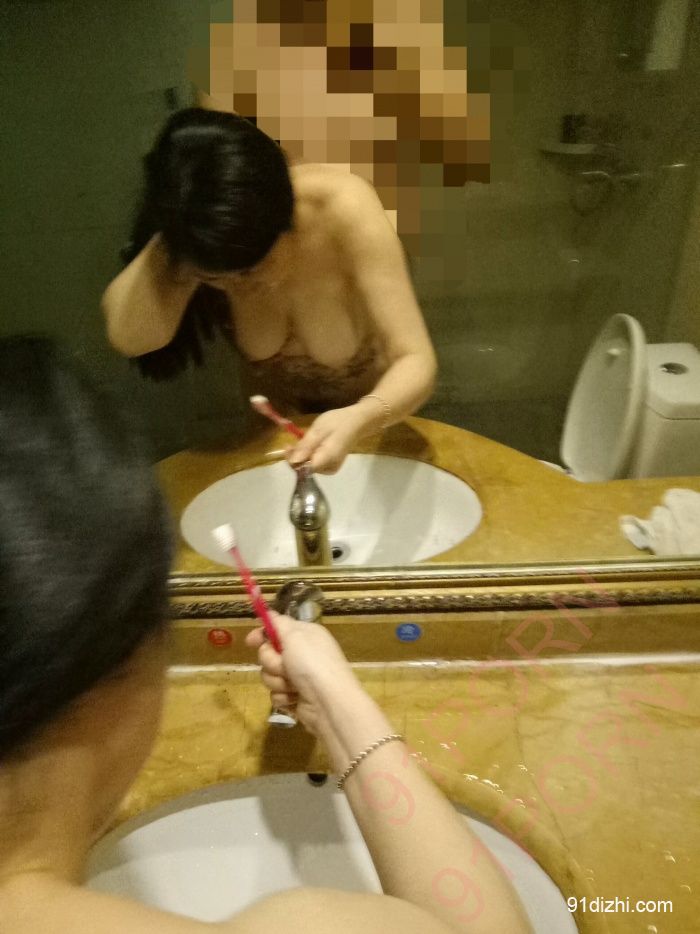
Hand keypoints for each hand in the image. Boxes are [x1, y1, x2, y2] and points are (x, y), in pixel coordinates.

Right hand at [245, 613, 360, 736]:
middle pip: (269, 653)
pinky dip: (283, 697)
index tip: (250, 642)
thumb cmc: (312, 664)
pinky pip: (276, 694)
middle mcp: (302, 654)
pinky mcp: (295, 697)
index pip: (277, 628)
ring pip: (269, 675)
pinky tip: (294, 698)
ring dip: (277, 681)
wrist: (328, 703)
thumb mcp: (295, 636)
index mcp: (305, 635)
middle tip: (284, 666)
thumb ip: (279, 623)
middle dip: (271, 662)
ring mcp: (298, 676)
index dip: (262, 634)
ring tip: (293, 685)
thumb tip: (270, 614)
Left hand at [286, 405, 363, 473]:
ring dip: (301, 455)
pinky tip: (309, 445)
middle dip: (296, 456)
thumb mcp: (318, 430)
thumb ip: (305, 446)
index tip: (288, 446)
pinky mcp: (330, 466)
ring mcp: (330, 469)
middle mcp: (329, 469)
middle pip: (305, 469)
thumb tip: (292, 462)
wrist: (357, 422)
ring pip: (308, 467)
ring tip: (302, 441)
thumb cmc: (338, 422)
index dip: (293, 460)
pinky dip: (308, 455)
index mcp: (327, 460)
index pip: (304, 470)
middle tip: (291, 442)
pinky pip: (314, 464)